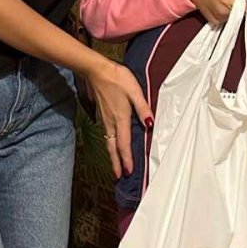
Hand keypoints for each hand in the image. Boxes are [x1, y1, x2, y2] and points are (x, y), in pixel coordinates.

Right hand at [87, 57, 152, 179]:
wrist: (96, 70)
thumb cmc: (117, 78)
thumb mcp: (135, 91)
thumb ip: (143, 108)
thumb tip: (150, 124)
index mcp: (120, 118)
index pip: (124, 144)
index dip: (126, 159)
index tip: (128, 172)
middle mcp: (111, 122)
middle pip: (112, 148)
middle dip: (116, 163)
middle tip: (118, 177)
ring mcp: (105, 119)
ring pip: (108, 142)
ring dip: (112, 156)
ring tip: (115, 166)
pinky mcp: (103, 114)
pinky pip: (106, 135)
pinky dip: (109, 145)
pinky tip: (111, 145)